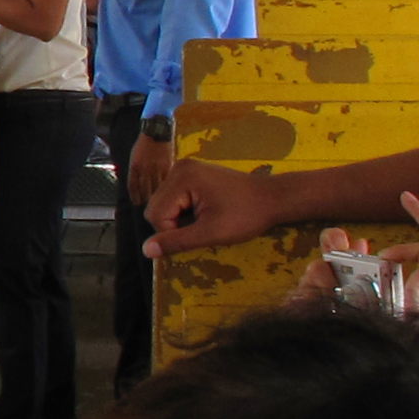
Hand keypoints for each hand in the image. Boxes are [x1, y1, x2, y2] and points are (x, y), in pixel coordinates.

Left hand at [121, 128, 174, 208]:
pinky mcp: (168, 165)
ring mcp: (157, 167)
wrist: (156, 132)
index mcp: (135, 166)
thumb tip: (136, 187)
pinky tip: (167, 194)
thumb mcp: (134, 157)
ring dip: (156, 197)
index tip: (137, 204)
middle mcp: (145, 168)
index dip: (135, 197)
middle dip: (146, 200)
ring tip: (158, 205)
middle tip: (148, 209)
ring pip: (156, 187)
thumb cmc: (143, 145)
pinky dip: (165, 188)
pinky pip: (166, 180)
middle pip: (145, 190)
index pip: (133, 187)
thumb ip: (135, 172)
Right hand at [139, 155, 272, 248]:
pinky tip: (203, 212)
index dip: (170, 232)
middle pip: (156, 206)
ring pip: (164, 203)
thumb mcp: (211, 233)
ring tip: (204, 220)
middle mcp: (179, 168)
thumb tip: (145, 251)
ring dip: (178, 218)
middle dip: (173, 224)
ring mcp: (185, 168)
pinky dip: (184, 210)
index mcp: (182, 178)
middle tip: (201, 228)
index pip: (155, 213)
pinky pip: (174, 197)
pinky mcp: (192, 173)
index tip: (198, 235)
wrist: (272, 198)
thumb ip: (176, 241)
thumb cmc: (245, 216)